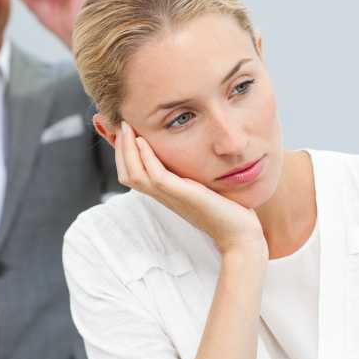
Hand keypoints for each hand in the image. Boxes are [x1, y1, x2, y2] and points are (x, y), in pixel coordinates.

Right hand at [115, 121, 266, 258]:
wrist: (239, 234)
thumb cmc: (226, 211)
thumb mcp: (203, 186)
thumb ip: (192, 174)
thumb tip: (191, 156)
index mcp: (166, 194)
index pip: (132, 174)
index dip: (123, 154)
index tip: (123, 132)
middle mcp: (164, 196)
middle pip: (127, 174)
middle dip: (119, 148)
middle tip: (120, 124)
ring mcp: (171, 197)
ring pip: (134, 174)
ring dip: (127, 149)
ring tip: (126, 127)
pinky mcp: (183, 195)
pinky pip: (155, 176)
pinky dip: (145, 157)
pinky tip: (143, 140)